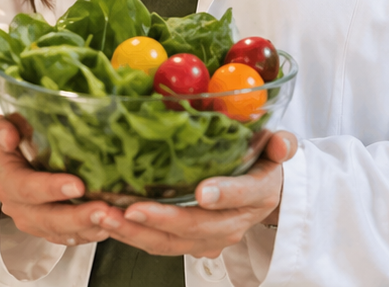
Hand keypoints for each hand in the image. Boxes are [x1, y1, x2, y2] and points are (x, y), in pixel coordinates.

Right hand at [0, 115, 114, 246]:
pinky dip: (89, 234)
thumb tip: (8, 138)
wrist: (16, 153)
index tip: (78, 184)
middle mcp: (16, 204)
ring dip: (86, 228)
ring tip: (111, 219)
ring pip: (58, 232)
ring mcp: (32, 220)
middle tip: (103, 210)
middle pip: (45, 217)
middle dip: (75, 216)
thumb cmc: (17, 135)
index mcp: (7, 177)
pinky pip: (68, 238)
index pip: (25, 187)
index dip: (49, 188)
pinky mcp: (47, 229)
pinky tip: (108, 226)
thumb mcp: (5, 124)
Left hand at [96, 131, 297, 258]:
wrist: (267, 196)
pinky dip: (131, 235)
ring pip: (171, 242)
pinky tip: (107, 221)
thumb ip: (281, 145)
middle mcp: (232, 223)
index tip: (202, 191)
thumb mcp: (278, 149)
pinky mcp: (189, 244)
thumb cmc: (263, 165)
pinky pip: (158, 244)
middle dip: (161, 220)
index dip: (224, 194)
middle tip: (132, 208)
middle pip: (196, 226)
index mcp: (257, 194)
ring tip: (106, 216)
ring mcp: (210, 238)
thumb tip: (282, 146)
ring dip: (136, 233)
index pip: (243, 195)